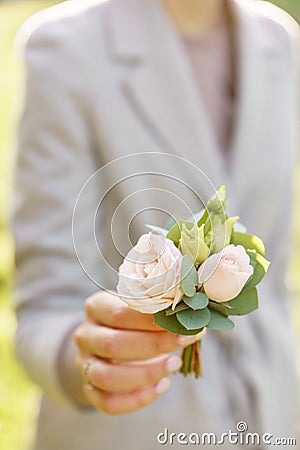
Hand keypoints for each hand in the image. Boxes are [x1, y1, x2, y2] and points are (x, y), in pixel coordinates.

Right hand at [74, 291, 203, 414]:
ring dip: (146, 374)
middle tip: (184, 340)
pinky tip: (162, 386)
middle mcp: (85, 335)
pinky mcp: (89, 388)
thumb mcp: (137, 303)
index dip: (150, 319)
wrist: (104, 338)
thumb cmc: (129, 316)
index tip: (179, 320)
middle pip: (114, 344)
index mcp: (96, 307)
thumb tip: (191, 313)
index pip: (119, 313)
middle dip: (154, 345)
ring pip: (108, 376)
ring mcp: (84, 364)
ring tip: (174, 365)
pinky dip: (137, 399)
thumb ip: (156, 306)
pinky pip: (107, 402)